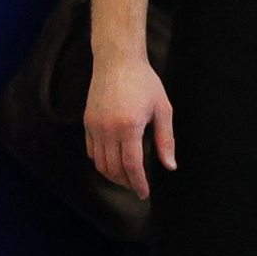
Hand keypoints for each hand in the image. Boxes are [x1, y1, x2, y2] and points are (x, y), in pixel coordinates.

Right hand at [84, 55, 174, 199]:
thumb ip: (166, 140)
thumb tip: (170, 166)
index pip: (131, 165)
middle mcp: (107, 129)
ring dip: (113, 175)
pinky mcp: (87, 122)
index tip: (144, 194)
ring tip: (127, 180)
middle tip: (138, 189)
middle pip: (113, 168)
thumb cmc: (145, 83)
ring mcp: (94, 126)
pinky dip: (101, 162)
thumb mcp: (163, 110)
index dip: (138, 183)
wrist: (117, 61)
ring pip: (100, 162)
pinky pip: (91, 151)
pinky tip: (114, 164)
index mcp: (129, 126)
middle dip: (126, 182)